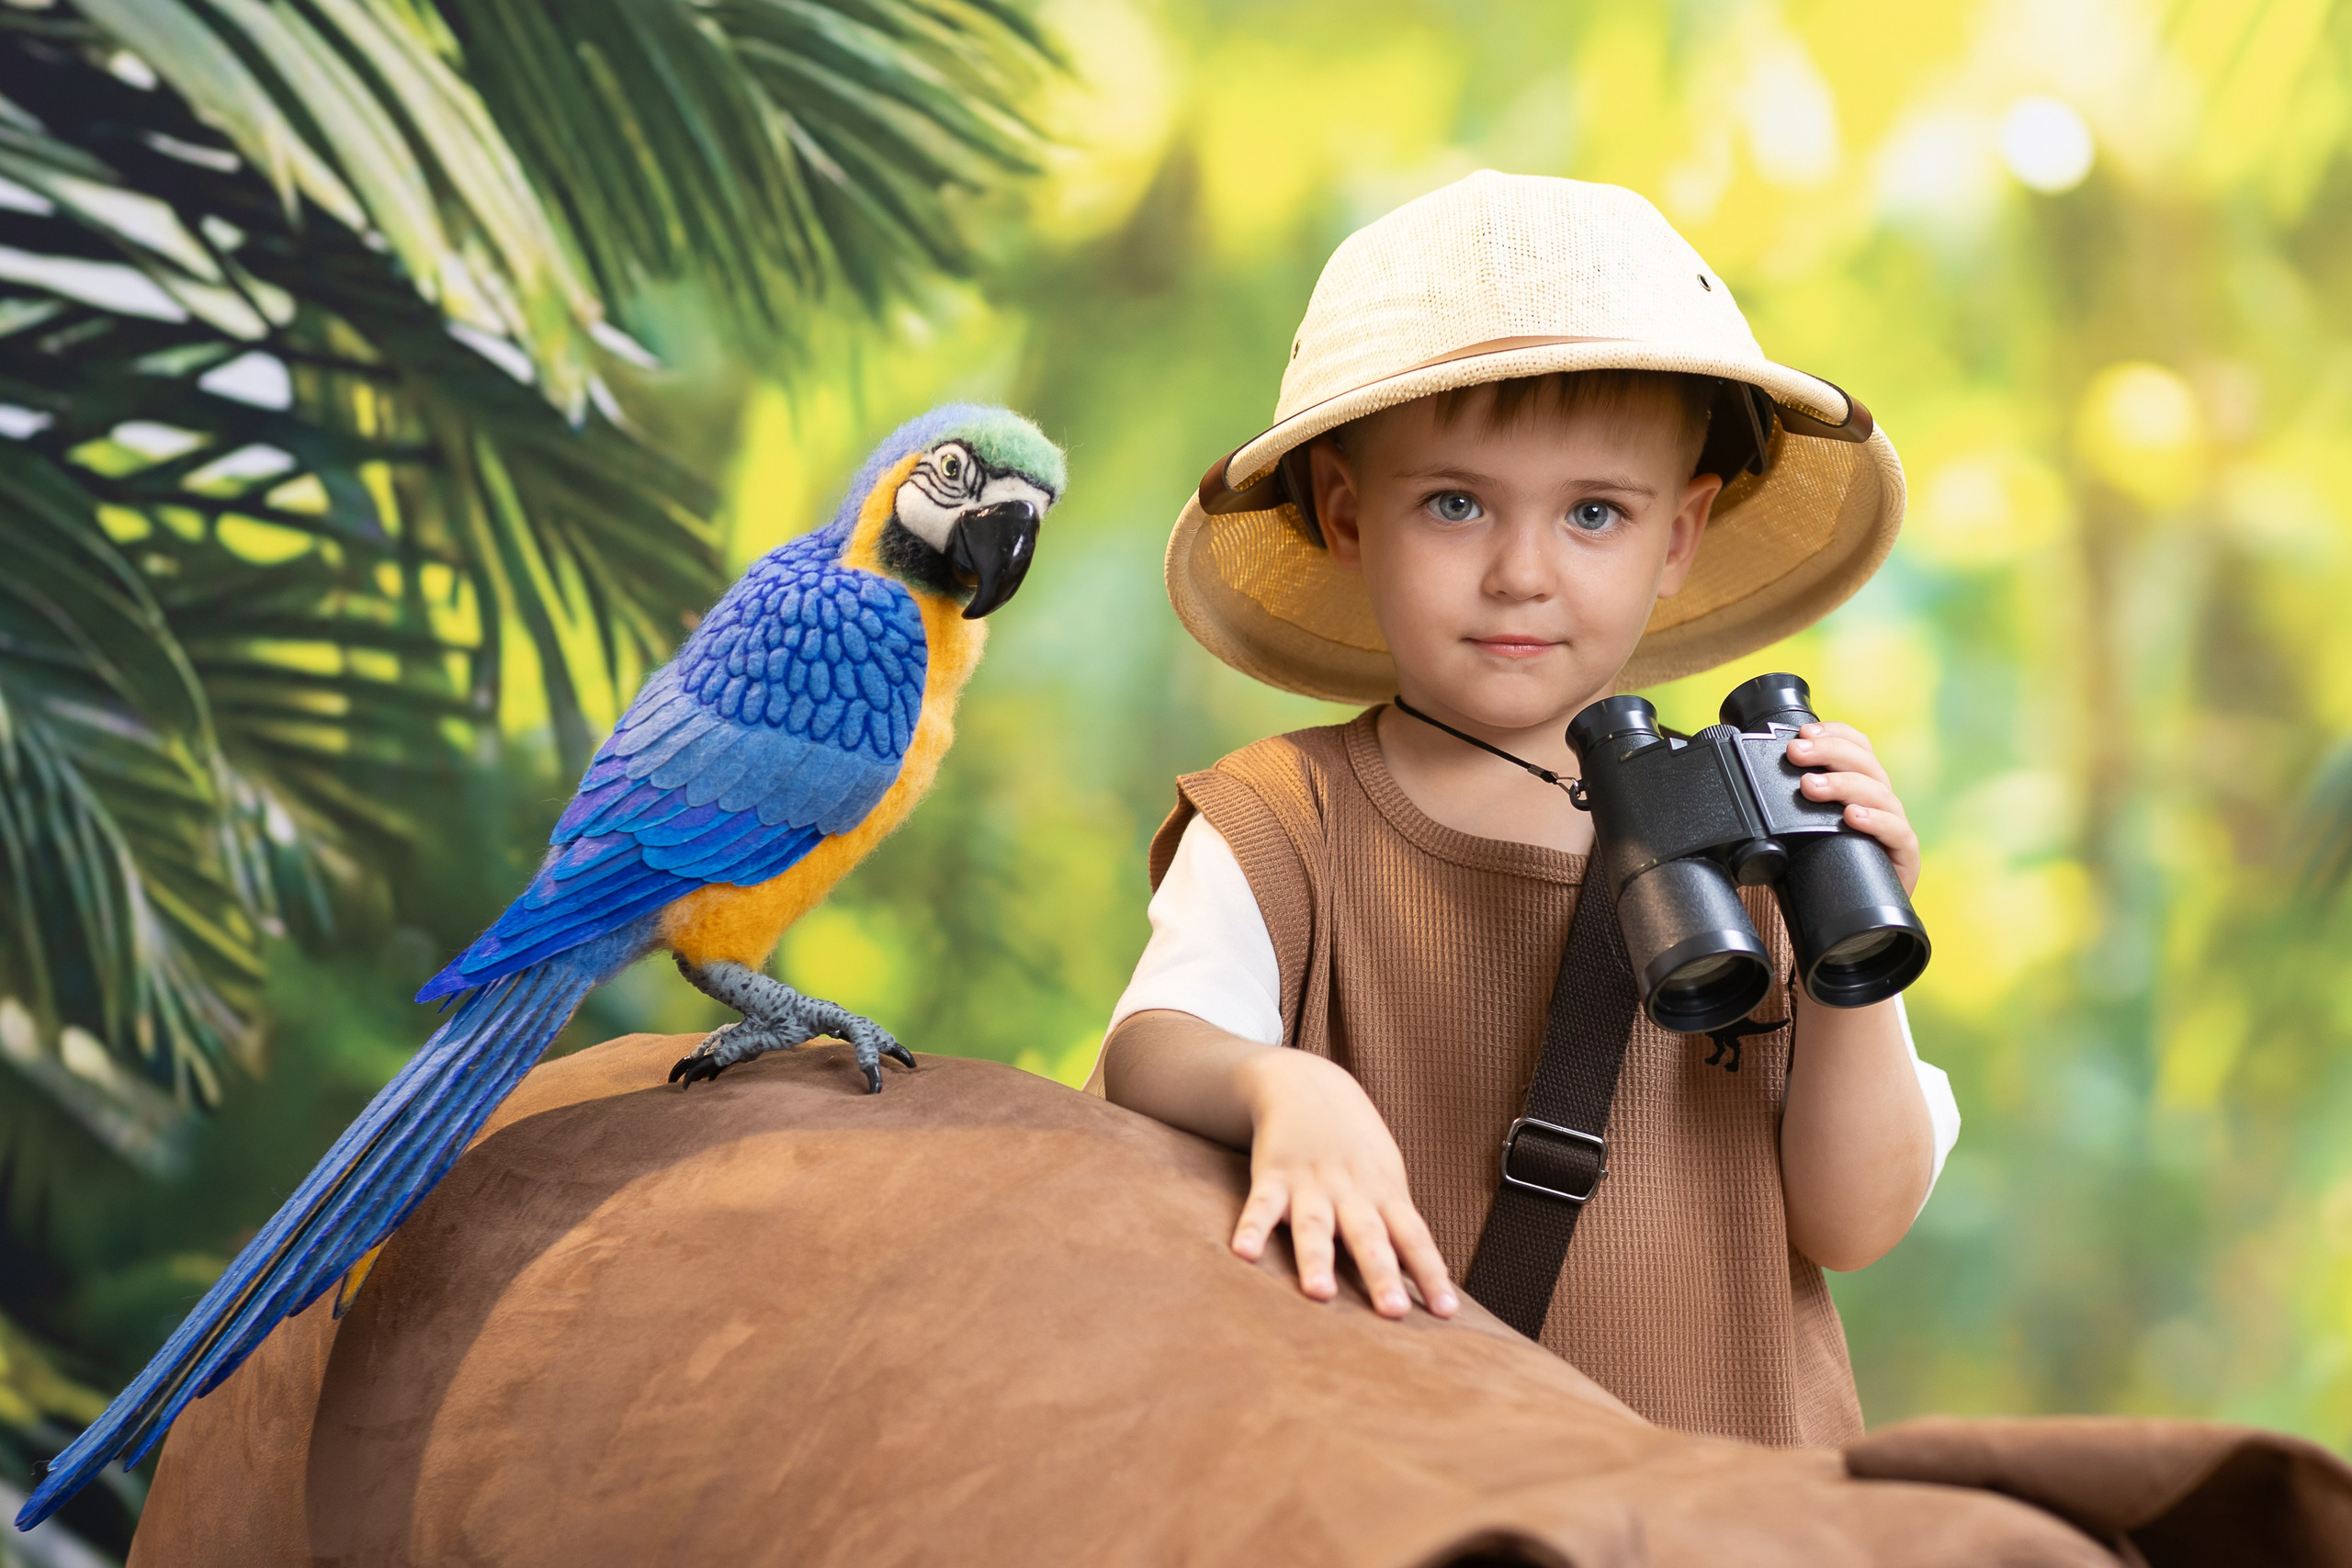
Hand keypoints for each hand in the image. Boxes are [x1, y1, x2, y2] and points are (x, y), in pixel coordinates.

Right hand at [1230, 1049, 1458, 1320]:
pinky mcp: (1272, 1175)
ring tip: (1320, 1294)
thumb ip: (1398, 1223)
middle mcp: (1351, 1191)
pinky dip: (1251, 1228)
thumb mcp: (1385, 1176)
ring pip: (1315, 1226)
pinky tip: (1243, 1252)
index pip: (1413, 1237)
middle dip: (1381, 1274)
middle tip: (1393, 1311)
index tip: (1446, 1311)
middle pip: (1368, 1237)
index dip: (1430, 1272)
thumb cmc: (1354, 1143)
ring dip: (1318, 1260)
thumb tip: (1429, 1274)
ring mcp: (1310, 1183)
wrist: (1306, 1082)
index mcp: (1384, 1193)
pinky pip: (1261, 1205)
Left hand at [1787, 722, 1919, 893]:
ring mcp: (1894, 824)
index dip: (1834, 733)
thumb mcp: (1807, 828)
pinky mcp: (1904, 854)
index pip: (1856, 746)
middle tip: (1796, 753)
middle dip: (1827, 752)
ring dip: (1842, 784)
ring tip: (1811, 786)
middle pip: (1864, 762)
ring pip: (1877, 792)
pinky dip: (1875, 820)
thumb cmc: (1829, 862)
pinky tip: (1853, 816)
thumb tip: (1746, 790)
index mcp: (1861, 785)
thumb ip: (1790, 807)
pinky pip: (1897, 832)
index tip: (1804, 732)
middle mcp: (1880, 799)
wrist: (1862, 910)